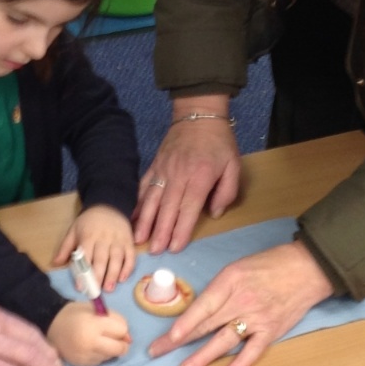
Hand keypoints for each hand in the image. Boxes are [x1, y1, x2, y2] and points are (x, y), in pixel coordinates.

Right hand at [47, 301, 131, 365]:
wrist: (51, 325)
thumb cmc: (76, 314)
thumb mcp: (96, 309)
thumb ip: (115, 320)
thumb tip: (128, 339)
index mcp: (94, 325)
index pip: (122, 330)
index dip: (119, 327)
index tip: (111, 325)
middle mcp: (91, 343)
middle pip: (121, 348)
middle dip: (120, 342)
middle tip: (112, 337)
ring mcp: (87, 356)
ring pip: (112, 356)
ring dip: (109, 349)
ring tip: (96, 340)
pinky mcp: (83, 364)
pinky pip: (101, 361)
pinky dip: (100, 354)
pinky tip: (89, 347)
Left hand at [51, 206, 135, 290]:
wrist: (109, 205)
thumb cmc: (88, 222)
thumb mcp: (74, 230)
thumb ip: (66, 248)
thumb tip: (55, 263)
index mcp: (89, 236)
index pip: (86, 256)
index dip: (83, 272)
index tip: (81, 287)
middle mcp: (104, 238)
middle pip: (102, 259)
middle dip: (99, 276)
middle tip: (96, 291)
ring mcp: (118, 240)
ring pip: (117, 259)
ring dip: (113, 275)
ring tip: (109, 288)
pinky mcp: (129, 241)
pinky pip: (130, 256)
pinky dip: (128, 268)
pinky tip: (123, 279)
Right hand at [134, 104, 239, 253]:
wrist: (198, 114)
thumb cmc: (219, 142)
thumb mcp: (233, 165)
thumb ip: (226, 191)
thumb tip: (214, 213)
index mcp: (199, 177)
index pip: (189, 208)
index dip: (181, 229)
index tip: (174, 247)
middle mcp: (178, 175)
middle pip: (167, 208)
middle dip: (160, 231)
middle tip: (153, 251)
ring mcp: (163, 170)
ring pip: (151, 199)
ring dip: (144, 221)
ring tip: (138, 239)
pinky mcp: (155, 165)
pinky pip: (143, 186)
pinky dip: (136, 202)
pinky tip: (131, 216)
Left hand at [148, 241, 333, 365]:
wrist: (307, 268)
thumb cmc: (270, 265)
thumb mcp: (238, 268)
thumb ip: (219, 289)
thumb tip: (198, 311)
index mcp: (229, 281)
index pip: (201, 307)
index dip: (182, 324)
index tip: (165, 337)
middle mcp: (241, 301)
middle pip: (205, 325)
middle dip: (179, 341)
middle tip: (158, 352)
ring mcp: (257, 317)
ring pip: (224, 340)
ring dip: (202, 357)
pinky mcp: (272, 330)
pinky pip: (254, 350)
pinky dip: (241, 363)